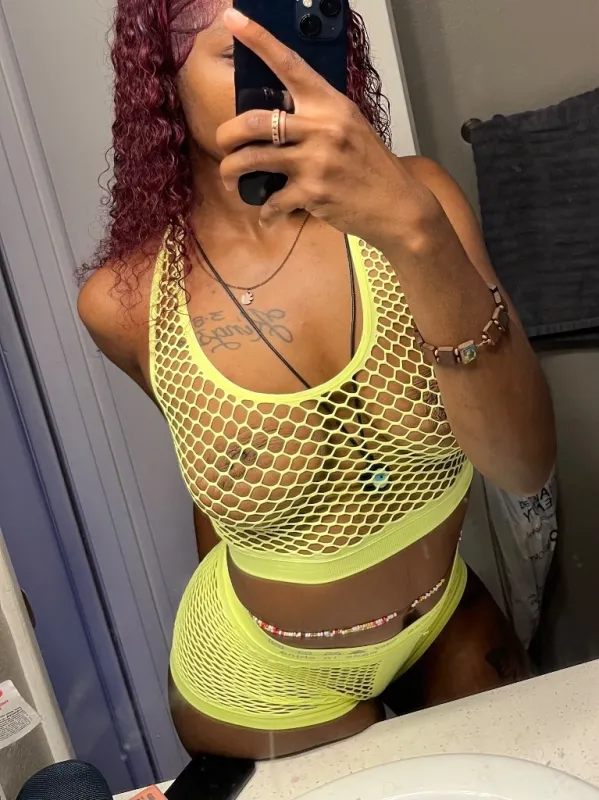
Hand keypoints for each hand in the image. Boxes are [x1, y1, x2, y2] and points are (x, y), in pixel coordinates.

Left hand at [218, 8, 441, 251]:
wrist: (396, 205)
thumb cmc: (371, 166)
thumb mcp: (349, 126)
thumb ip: (317, 115)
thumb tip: (278, 112)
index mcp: (329, 103)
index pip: (289, 64)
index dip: (258, 40)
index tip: (232, 18)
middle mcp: (321, 127)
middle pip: (253, 121)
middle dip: (226, 135)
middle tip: (223, 143)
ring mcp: (315, 161)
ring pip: (251, 160)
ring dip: (232, 171)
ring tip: (230, 178)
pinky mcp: (311, 193)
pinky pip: (271, 200)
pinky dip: (265, 210)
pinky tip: (268, 213)